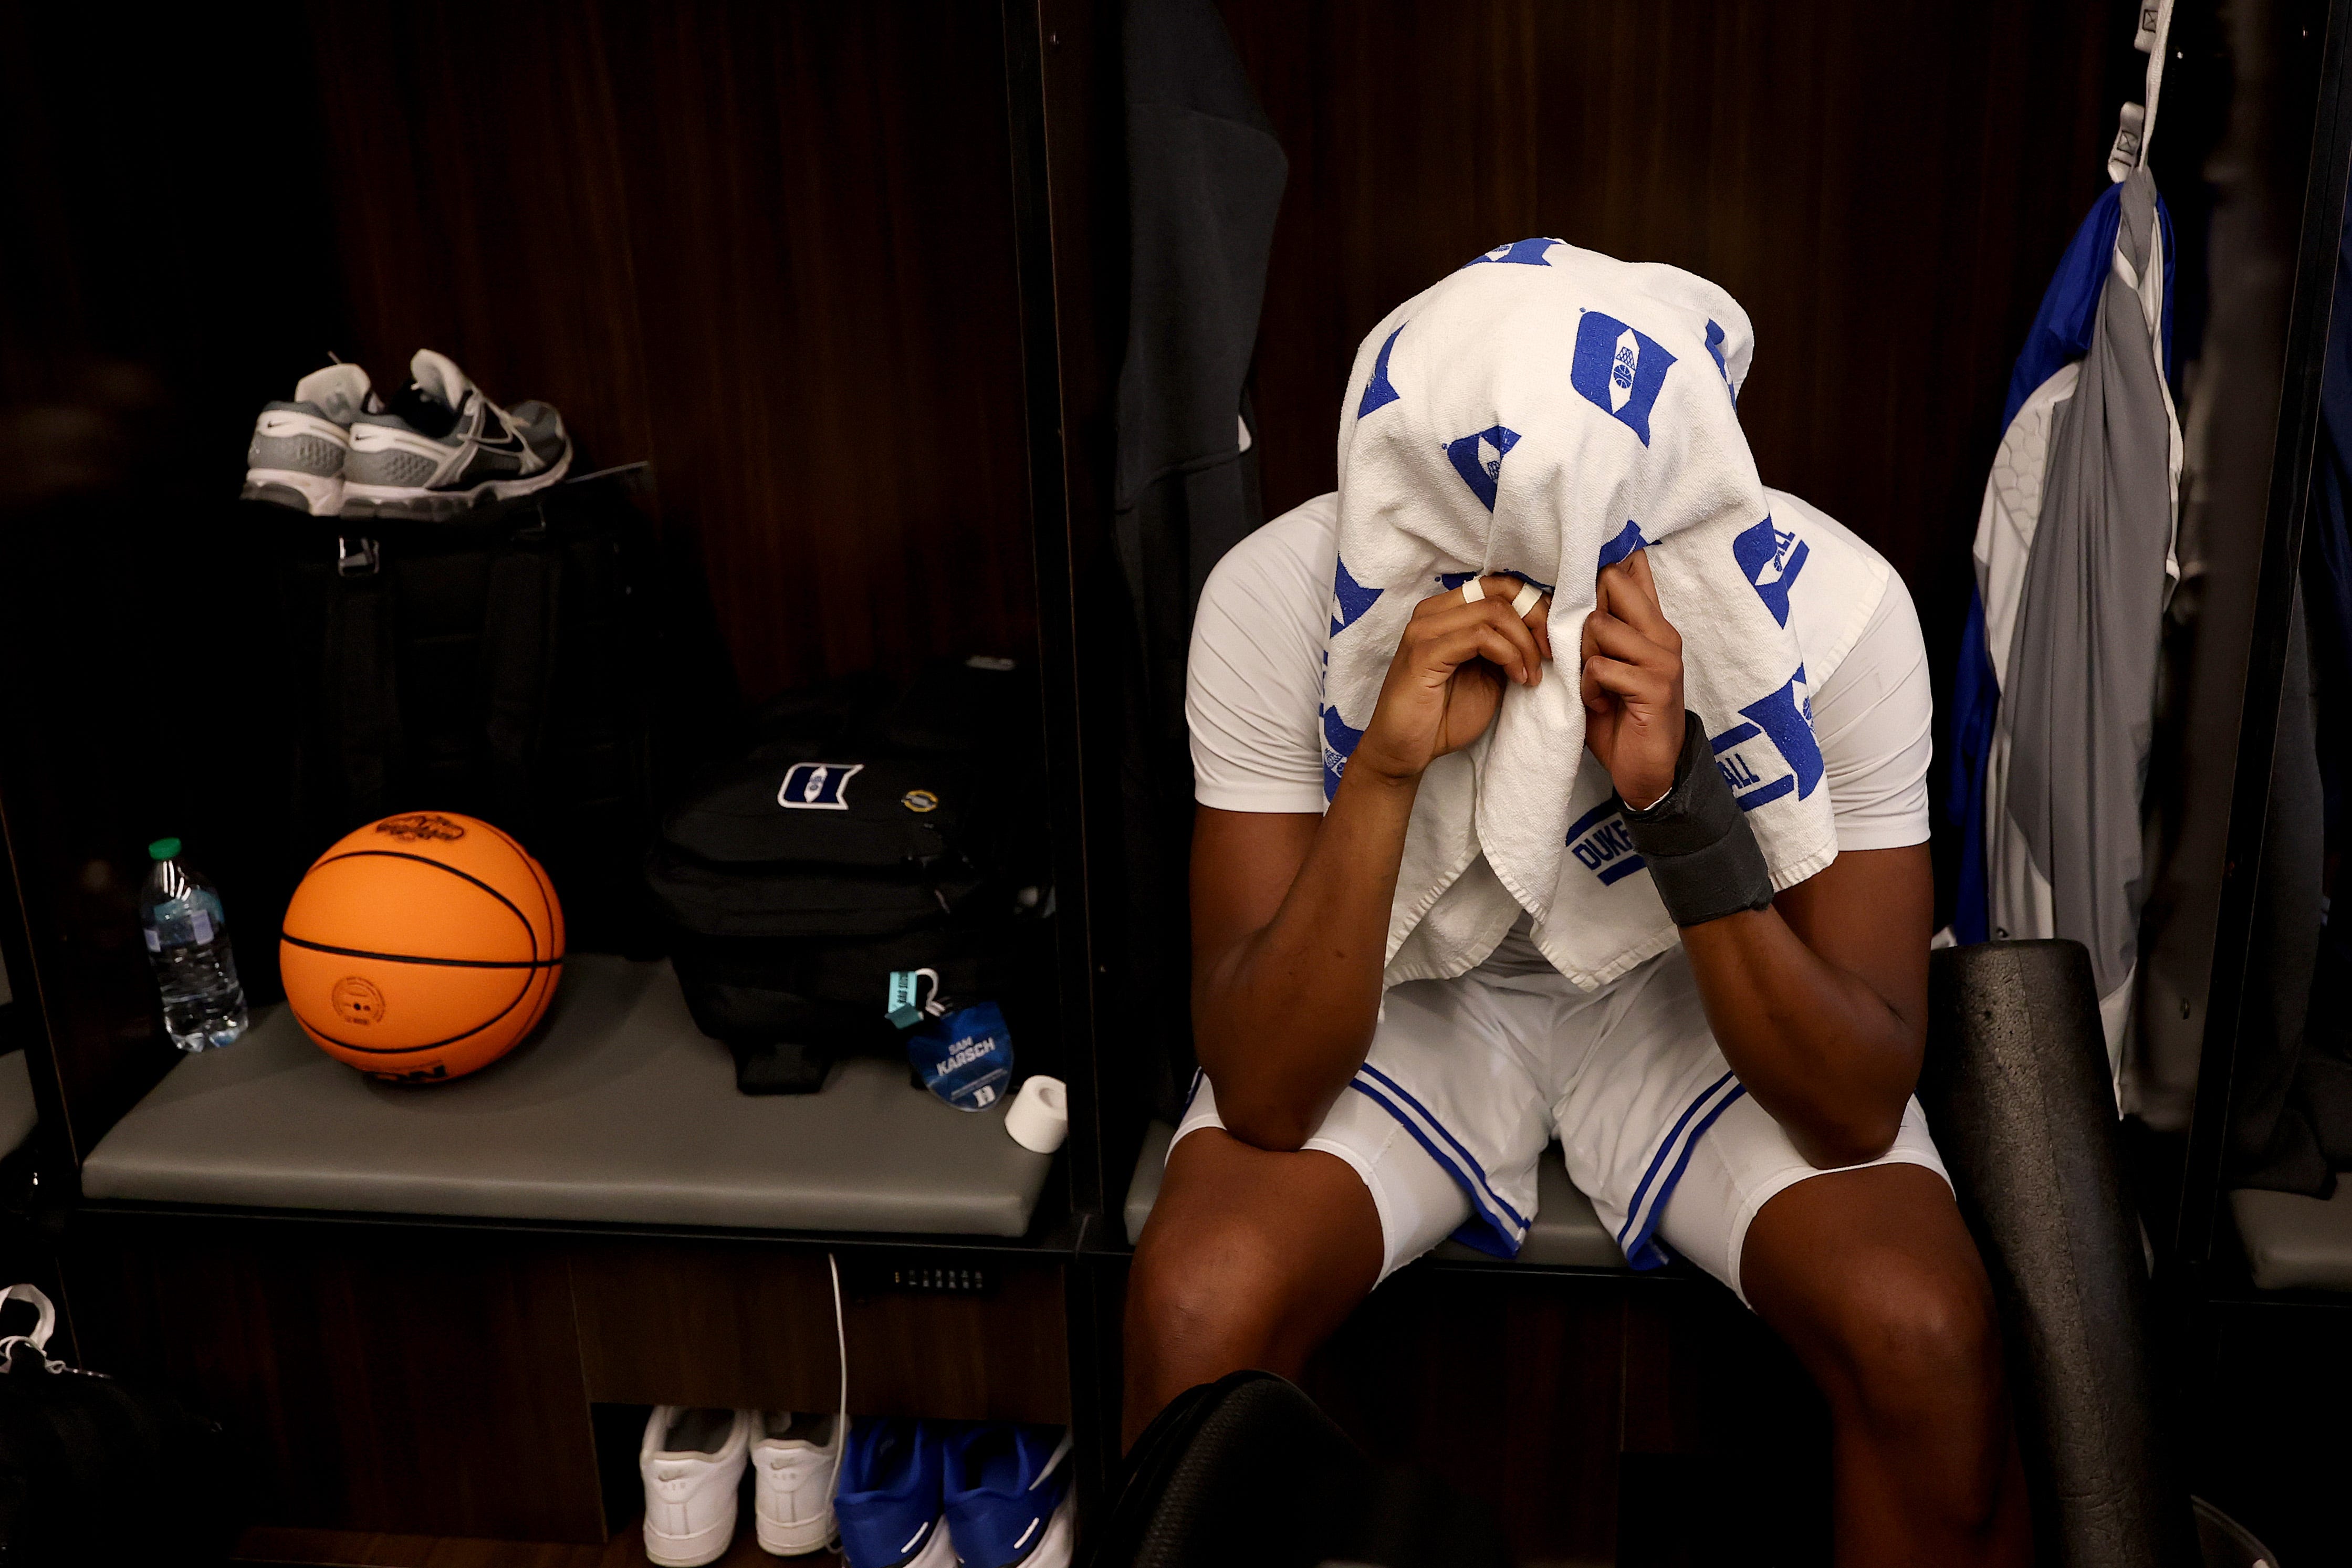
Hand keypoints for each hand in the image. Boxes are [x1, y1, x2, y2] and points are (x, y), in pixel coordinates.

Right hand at [1347, 576, 1553, 785]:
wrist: (1405, 751)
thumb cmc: (1443, 716)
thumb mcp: (1487, 675)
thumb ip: (1504, 647)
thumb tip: (1542, 631)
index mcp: (1446, 612)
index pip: (1497, 585)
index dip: (1533, 604)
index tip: (1551, 638)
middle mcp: (1432, 613)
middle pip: (1499, 592)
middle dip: (1535, 620)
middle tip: (1550, 653)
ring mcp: (1425, 630)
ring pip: (1493, 611)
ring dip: (1524, 643)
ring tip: (1530, 675)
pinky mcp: (1424, 653)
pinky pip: (1480, 637)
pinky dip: (1508, 655)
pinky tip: (1516, 678)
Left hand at [1580, 549, 1684, 807]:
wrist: (1649, 769)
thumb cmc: (1622, 716)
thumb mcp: (1610, 664)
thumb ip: (1602, 630)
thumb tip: (1577, 590)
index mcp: (1652, 625)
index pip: (1632, 570)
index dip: (1602, 571)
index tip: (1583, 585)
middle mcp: (1663, 634)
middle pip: (1612, 584)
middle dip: (1584, 614)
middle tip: (1585, 652)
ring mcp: (1663, 659)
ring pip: (1599, 626)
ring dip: (1584, 658)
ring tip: (1593, 685)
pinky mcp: (1655, 686)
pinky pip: (1601, 667)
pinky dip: (1589, 688)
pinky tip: (1598, 704)